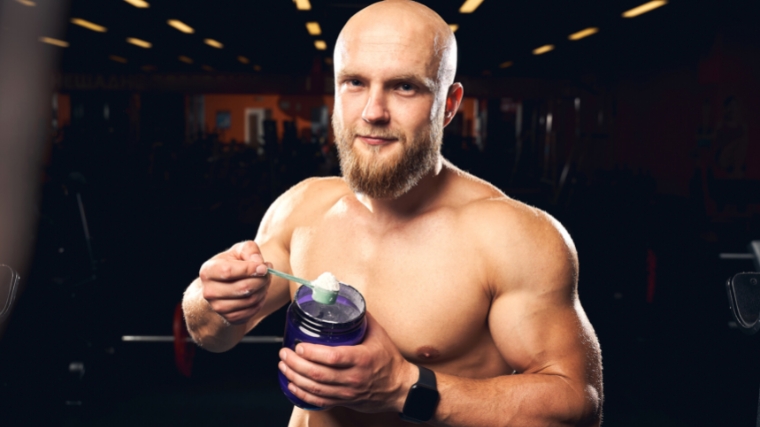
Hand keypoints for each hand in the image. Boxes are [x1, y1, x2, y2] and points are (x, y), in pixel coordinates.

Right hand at [199, 240, 271, 324]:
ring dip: (263, 290)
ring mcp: (218, 307)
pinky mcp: (229, 318)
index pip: (228, 271)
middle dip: (261, 280)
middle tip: (268, 273)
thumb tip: (259, 264)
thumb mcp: (239, 250)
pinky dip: (261, 301)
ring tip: (264, 281)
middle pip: (242, 288)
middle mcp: (209, 291)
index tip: (264, 267)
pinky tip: (259, 292)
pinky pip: (252, 311)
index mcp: (208, 271)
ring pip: (250, 300)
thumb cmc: (233, 263)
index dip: (249, 269)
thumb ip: (250, 250)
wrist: (224, 284)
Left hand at [278, 312, 416, 411]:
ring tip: (283, 365)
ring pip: (315, 388)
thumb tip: (343, 300)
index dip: (313, 353)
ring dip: (295, 377)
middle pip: (318, 374)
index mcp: (362, 359)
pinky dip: (302, 394)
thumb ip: (360, 317)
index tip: (299, 345)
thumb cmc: (388, 359)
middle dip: (296, 364)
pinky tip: (292, 385)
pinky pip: (318, 401)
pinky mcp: (343, 401)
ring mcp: (347, 392)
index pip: (333, 357)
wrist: (398, 387)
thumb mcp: (379, 334)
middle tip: (285, 352)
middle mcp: (353, 378)